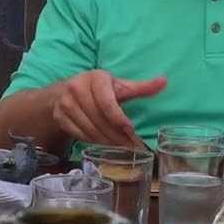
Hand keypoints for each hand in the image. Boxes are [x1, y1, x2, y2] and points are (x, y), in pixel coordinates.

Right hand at [52, 70, 166, 147]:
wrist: (62, 93)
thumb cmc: (97, 89)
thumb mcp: (118, 86)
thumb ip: (141, 87)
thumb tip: (164, 81)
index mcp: (95, 78)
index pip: (107, 102)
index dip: (119, 118)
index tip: (130, 129)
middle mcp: (77, 88)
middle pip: (99, 118)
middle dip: (115, 134)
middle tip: (128, 145)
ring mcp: (65, 103)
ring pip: (89, 128)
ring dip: (105, 140)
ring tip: (118, 146)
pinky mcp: (59, 116)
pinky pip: (79, 134)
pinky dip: (92, 140)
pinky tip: (101, 142)